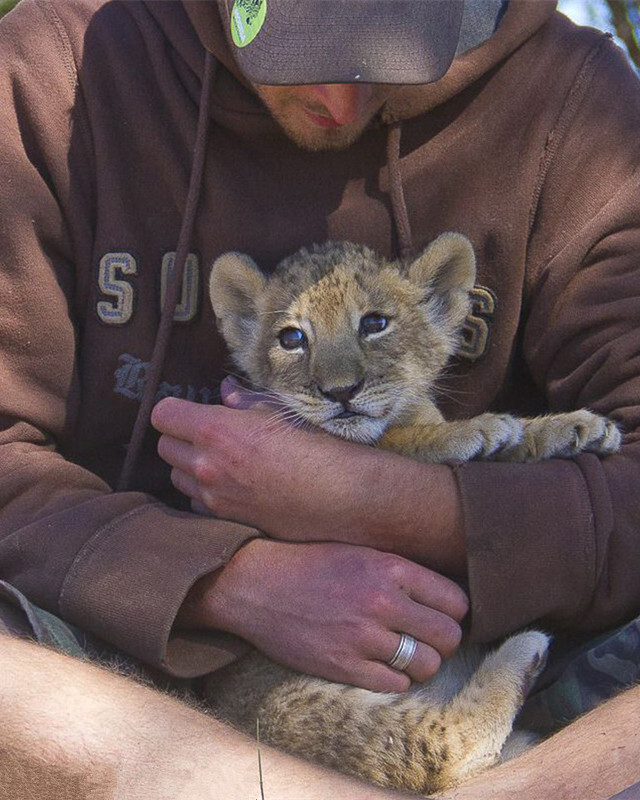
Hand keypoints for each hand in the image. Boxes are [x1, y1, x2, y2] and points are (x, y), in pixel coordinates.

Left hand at [151, 390, 380, 537]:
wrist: (342, 497)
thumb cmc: (317, 448)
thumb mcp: (282, 412)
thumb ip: (245, 401)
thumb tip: (225, 392)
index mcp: (215, 430)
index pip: (162, 414)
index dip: (174, 409)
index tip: (190, 409)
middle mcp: (205, 465)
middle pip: (163, 446)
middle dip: (179, 437)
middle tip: (206, 433)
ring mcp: (213, 497)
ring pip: (176, 477)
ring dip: (188, 466)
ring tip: (218, 459)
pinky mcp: (225, 520)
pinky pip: (195, 503)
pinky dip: (203, 493)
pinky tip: (229, 485)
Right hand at [180, 538, 467, 692]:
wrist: (255, 584)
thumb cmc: (309, 564)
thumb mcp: (360, 552)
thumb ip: (400, 572)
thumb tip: (442, 596)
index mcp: (390, 568)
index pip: (455, 601)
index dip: (454, 611)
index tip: (443, 615)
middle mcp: (382, 602)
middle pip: (448, 636)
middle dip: (444, 640)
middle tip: (428, 639)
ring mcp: (363, 637)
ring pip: (426, 665)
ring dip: (421, 663)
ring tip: (406, 654)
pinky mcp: (344, 666)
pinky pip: (395, 684)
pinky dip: (395, 678)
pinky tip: (381, 665)